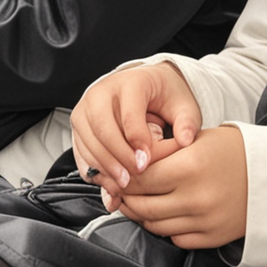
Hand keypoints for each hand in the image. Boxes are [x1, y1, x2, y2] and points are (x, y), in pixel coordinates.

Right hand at [72, 62, 202, 190]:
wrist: (145, 87)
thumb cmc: (164, 95)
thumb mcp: (183, 105)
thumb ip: (187, 122)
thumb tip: (185, 140)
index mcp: (130, 82)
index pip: (129, 114)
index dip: (137, 141)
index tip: (147, 162)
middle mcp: (102, 92)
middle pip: (103, 128)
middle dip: (117, 157)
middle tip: (132, 179)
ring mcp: (86, 107)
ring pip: (88, 141)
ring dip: (104, 166)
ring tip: (122, 184)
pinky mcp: (79, 124)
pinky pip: (80, 149)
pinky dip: (93, 168)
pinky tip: (108, 181)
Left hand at [103, 125, 248, 248]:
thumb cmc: (234, 151)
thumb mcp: (197, 140)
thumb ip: (162, 154)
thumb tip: (128, 167)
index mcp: (189, 166)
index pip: (139, 179)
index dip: (123, 178)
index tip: (117, 175)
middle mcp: (195, 197)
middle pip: (142, 205)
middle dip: (127, 199)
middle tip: (122, 191)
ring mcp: (204, 220)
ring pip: (154, 226)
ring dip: (142, 216)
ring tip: (140, 203)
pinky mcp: (213, 237)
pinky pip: (176, 239)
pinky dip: (166, 228)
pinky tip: (167, 214)